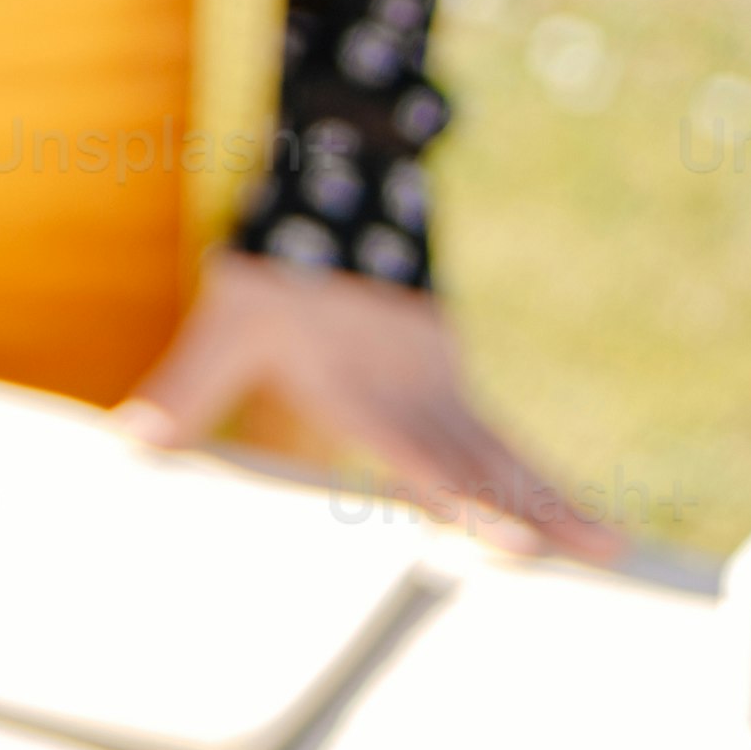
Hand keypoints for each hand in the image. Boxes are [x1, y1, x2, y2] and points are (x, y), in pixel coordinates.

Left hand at [120, 250, 628, 557]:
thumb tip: (135, 446)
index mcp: (364, 386)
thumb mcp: (228, 324)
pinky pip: (501, 436)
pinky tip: (580, 519)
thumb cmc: (274, 272)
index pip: (421, 458)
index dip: (467, 503)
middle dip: (541, 511)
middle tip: (604, 557)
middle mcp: (414, 390)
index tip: (514, 543)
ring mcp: (441, 382)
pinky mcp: (450, 373)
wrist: (333, 192)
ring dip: (557, 499)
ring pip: (506, 452)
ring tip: (615, 548)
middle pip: (485, 462)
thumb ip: (189, 389)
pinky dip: (539, 475)